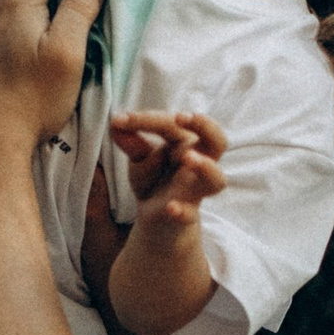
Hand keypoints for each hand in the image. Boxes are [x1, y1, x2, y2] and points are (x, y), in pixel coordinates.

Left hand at [111, 108, 227, 226]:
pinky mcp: (187, 214)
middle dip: (205, 125)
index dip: (147, 120)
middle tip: (181, 117)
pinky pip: (191, 213)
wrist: (157, 218)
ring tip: (188, 158)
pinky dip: (182, 211)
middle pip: (218, 141)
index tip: (120, 121)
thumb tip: (116, 123)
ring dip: (206, 167)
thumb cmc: (154, 179)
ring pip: (216, 179)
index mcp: (186, 144)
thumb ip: (131, 142)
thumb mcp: (140, 158)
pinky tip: (170, 207)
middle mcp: (199, 164)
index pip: (173, 125)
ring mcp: (195, 190)